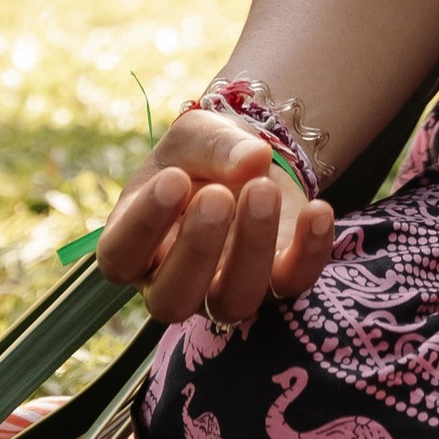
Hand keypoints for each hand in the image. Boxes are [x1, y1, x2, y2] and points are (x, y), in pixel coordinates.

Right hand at [95, 108, 335, 328]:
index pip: (120, 257)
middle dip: (196, 250)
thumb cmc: (202, 155)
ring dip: (251, 249)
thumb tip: (253, 160)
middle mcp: (171, 282)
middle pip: (172, 299)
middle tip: (217, 196)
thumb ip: (214, 145)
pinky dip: (310, 253)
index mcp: (133, 246)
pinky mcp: (276, 282)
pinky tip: (317, 211)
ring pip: (232, 302)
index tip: (173, 179)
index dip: (144, 225)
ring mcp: (224, 290)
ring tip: (263, 189)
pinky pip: (293, 284)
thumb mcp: (196, 135)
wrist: (250, 160)